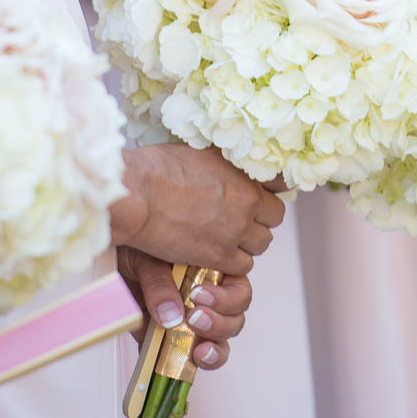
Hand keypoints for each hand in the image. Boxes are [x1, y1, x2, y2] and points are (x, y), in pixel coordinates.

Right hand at [113, 144, 284, 275]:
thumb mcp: (201, 151)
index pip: (281, 184)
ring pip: (261, 244)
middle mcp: (247, 203)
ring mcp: (235, 231)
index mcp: (245, 174)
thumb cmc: (158, 167)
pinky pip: (243, 266)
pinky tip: (217, 253)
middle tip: (241, 216)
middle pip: (274, 217)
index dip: (269, 189)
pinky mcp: (218, 256)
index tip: (259, 191)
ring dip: (248, 241)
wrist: (135, 194)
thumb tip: (232, 163)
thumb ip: (224, 163)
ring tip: (227, 236)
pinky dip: (233, 262)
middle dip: (260, 217)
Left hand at [117, 248, 252, 370]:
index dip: (228, 296)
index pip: (238, 286)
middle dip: (221, 322)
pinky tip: (181, 363)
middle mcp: (207, 297)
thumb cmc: (134, 250)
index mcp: (211, 270)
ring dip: (214, 347)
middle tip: (195, 317)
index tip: (200, 295)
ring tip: (198, 348)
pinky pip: (187, 360)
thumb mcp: (147, 257)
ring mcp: (191, 322)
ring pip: (220, 341)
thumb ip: (160, 282)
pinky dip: (187, 366)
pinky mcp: (170, 341)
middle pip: (235, 317)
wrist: (107, 263)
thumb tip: (171, 315)